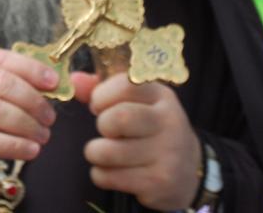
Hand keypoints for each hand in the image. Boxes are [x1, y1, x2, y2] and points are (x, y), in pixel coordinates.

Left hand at [73, 72, 199, 210]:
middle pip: (118, 118)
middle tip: (106, 131)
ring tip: (104, 151)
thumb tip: (74, 80)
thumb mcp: (139, 102)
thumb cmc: (153, 128)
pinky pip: (109, 177)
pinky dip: (101, 174)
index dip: (101, 95)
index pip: (125, 85)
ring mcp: (165, 153)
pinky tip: (112, 170)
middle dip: (101, 125)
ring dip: (96, 153)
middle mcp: (168, 122)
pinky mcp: (157, 182)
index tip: (99, 106)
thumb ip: (105, 88)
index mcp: (161, 96)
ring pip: (108, 152)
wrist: (188, 169)